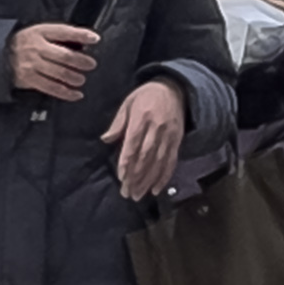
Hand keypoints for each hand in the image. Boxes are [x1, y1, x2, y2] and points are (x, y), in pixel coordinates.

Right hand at [11, 19, 102, 102]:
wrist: (0, 55)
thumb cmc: (27, 43)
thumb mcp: (40, 33)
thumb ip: (60, 36)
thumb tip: (87, 41)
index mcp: (39, 32)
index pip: (63, 32)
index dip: (80, 34)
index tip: (95, 39)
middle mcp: (35, 47)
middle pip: (64, 56)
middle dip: (81, 61)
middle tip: (91, 65)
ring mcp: (31, 64)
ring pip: (59, 73)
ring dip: (74, 78)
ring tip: (82, 80)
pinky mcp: (28, 79)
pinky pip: (51, 88)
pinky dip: (66, 93)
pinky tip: (76, 94)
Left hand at [107, 79, 188, 198]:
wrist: (175, 89)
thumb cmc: (146, 96)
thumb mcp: (128, 103)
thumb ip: (118, 122)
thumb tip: (105, 140)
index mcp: (142, 117)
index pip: (133, 143)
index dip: (127, 161)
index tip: (121, 177)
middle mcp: (157, 128)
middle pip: (145, 157)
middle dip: (136, 177)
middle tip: (127, 193)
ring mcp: (169, 136)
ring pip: (158, 162)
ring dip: (148, 181)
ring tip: (138, 195)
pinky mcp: (178, 141)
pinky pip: (171, 161)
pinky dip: (164, 177)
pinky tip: (156, 189)